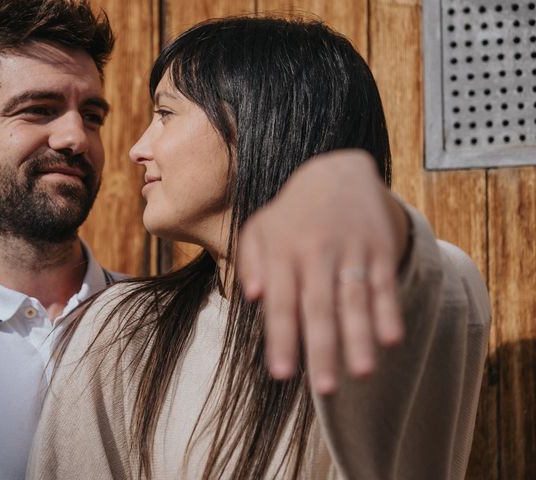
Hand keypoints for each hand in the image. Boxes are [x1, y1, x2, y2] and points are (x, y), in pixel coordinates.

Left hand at [238, 149, 408, 393]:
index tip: (282, 374)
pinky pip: (383, 282)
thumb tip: (250, 297)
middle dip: (323, 348)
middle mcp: (316, 252)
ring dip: (359, 336)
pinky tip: (391, 339)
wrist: (338, 170)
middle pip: (319, 306)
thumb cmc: (291, 212)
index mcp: (282, 252)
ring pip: (354, 298)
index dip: (282, 338)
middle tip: (325, 388)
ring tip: (362, 372)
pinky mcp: (378, 247)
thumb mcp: (260, 228)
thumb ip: (249, 261)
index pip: (281, 302)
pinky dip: (388, 310)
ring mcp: (350, 249)